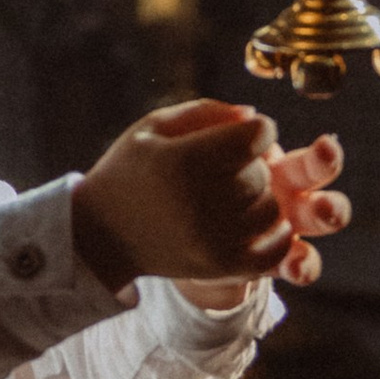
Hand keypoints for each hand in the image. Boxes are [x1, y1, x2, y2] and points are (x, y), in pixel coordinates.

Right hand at [74, 99, 349, 300]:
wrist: (102, 235)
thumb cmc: (130, 170)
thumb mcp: (154, 128)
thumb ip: (206, 111)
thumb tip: (253, 116)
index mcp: (185, 160)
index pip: (256, 137)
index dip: (256, 131)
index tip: (243, 135)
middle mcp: (201, 201)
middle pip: (263, 174)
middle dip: (254, 166)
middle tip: (231, 168)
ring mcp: (213, 239)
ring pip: (271, 210)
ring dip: (261, 199)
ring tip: (238, 195)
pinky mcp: (220, 267)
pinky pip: (272, 252)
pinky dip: (277, 236)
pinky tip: (263, 223)